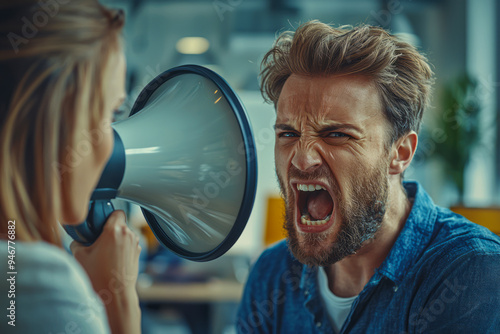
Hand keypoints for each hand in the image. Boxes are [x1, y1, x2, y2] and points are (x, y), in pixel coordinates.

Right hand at [71, 210, 141, 333]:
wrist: (115, 295)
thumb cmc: (98, 276)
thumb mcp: (79, 256)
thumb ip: (78, 242)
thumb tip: (78, 240)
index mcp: (114, 230)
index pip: (116, 211)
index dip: (108, 216)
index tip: (100, 223)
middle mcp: (128, 234)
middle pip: (120, 223)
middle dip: (110, 229)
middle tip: (99, 240)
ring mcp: (135, 244)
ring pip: (125, 234)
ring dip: (117, 239)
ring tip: (105, 252)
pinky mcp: (138, 253)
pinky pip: (129, 244)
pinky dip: (122, 248)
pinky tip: (112, 259)